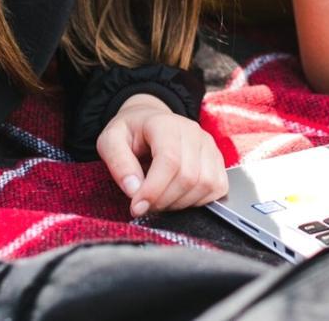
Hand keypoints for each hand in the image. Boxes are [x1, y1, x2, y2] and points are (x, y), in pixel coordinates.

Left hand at [96, 94, 226, 217]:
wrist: (149, 122)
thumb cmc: (130, 133)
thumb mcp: (110, 141)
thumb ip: (118, 162)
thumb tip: (134, 190)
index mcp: (165, 124)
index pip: (169, 160)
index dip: (154, 189)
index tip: (137, 207)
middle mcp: (193, 132)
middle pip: (188, 176)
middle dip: (163, 200)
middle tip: (145, 204)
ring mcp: (209, 145)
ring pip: (205, 185)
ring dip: (179, 203)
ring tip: (159, 199)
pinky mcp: (218, 160)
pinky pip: (217, 188)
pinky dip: (198, 201)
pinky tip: (178, 197)